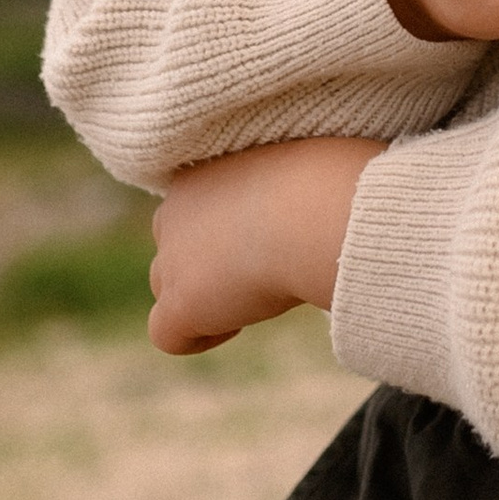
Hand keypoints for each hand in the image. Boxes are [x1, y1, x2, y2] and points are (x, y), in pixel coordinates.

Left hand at [147, 135, 382, 353]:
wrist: (317, 210)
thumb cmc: (331, 176)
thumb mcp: (302, 163)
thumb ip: (286, 181)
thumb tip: (314, 198)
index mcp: (204, 167)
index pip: (199, 201)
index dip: (231, 222)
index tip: (270, 231)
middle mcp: (176, 207)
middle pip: (176, 241)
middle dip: (209, 257)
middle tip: (263, 264)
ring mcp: (173, 256)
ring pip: (167, 284)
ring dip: (204, 293)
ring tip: (255, 295)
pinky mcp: (179, 302)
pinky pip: (166, 333)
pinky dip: (199, 335)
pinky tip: (238, 325)